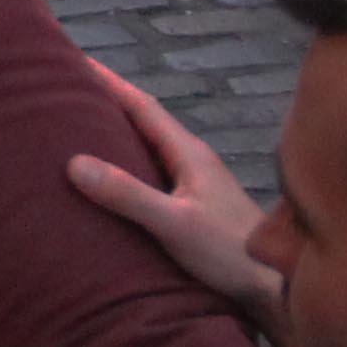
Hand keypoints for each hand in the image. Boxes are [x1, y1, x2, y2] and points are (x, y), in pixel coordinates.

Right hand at [64, 60, 277, 322]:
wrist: (275, 285)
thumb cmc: (229, 252)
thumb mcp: (173, 223)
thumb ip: (127, 195)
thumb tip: (75, 163)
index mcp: (188, 153)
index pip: (142, 106)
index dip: (110, 82)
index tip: (77, 61)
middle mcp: (192, 159)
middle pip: (145, 121)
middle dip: (110, 101)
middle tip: (71, 89)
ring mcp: (196, 182)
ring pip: (150, 146)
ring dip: (120, 132)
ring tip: (84, 128)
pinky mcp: (195, 204)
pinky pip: (154, 170)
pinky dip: (130, 162)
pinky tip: (116, 177)